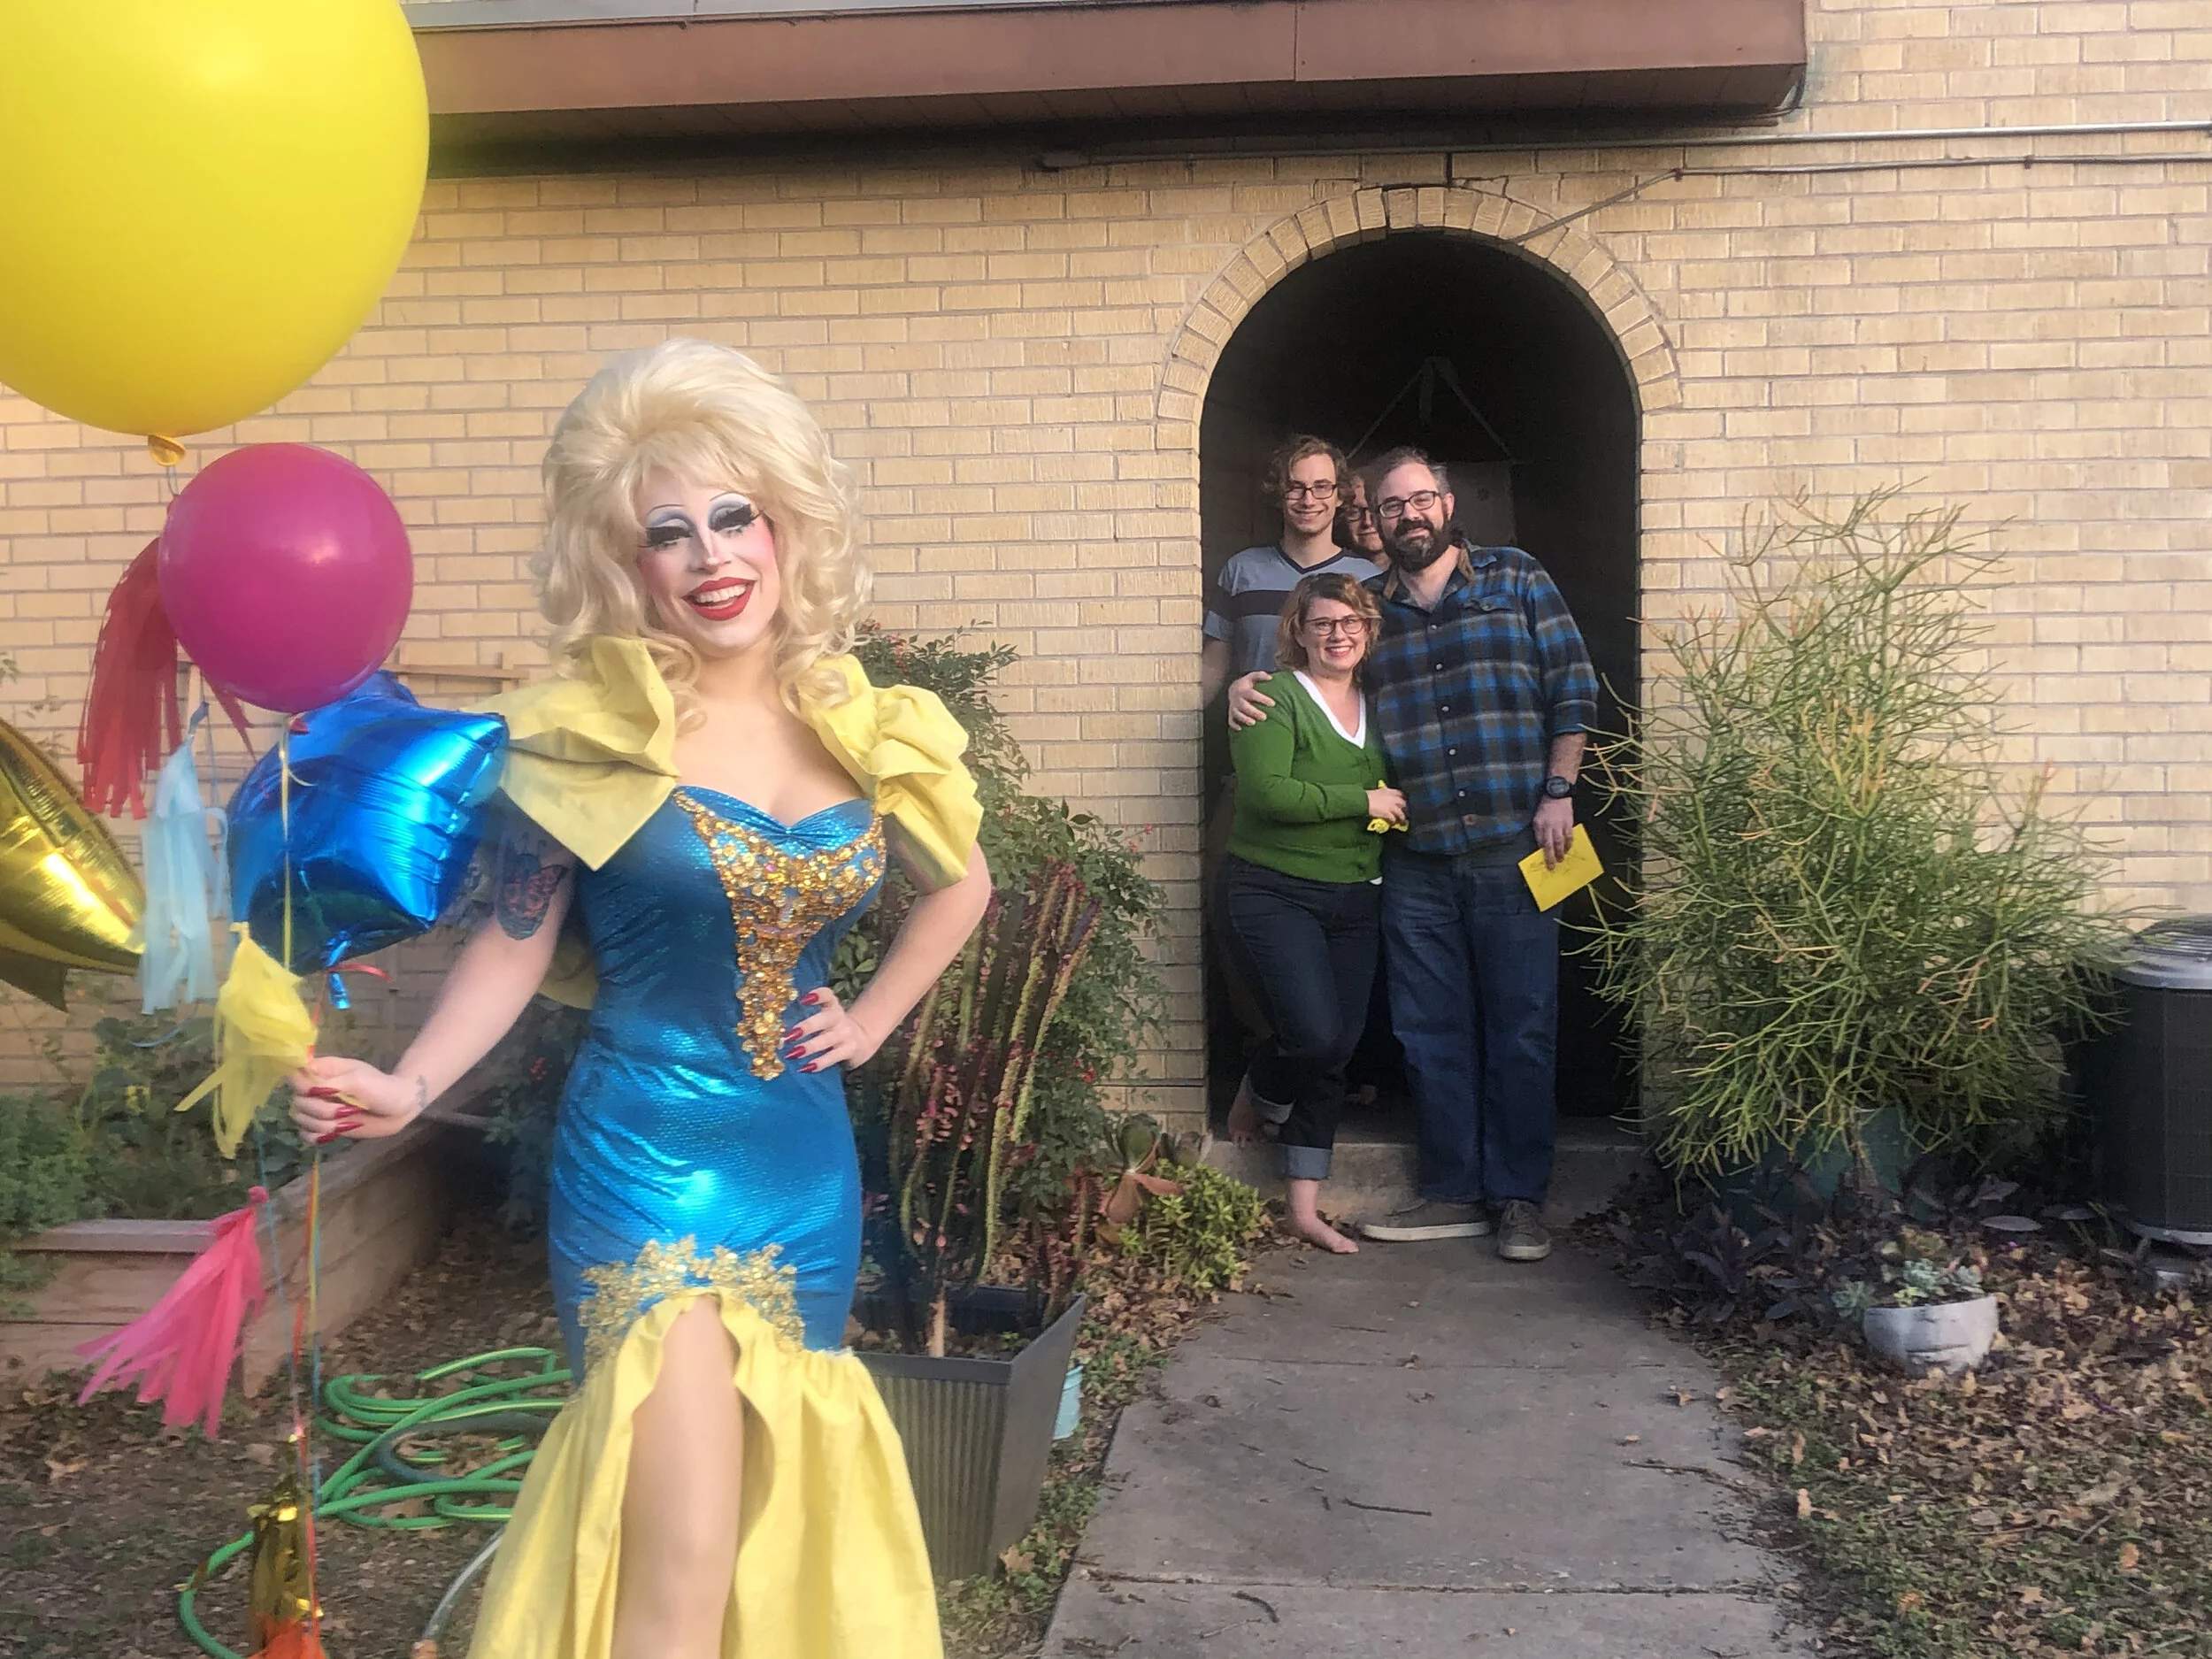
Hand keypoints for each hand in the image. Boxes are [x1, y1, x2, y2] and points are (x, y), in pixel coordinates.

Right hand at [287, 1056, 424, 1142]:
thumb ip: (328, 1082)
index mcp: (324, 1070)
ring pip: (300, 1118)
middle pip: (297, 1100)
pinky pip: (306, 1134)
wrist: (399, 1108)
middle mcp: (318, 1088)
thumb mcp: (356, 1080)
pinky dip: (315, 1136)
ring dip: (319, 1124)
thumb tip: (302, 1085)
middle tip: (341, 1110)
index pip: (295, 1074)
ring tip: (342, 1122)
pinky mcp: (326, 1126)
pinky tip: (330, 1134)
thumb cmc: (382, 1088)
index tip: (317, 1091)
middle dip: (317, 1109)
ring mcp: (321, 1108)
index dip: (301, 1085)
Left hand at [783, 986, 880, 1073]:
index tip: (804, 999)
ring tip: (792, 1054)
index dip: (818, 995)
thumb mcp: (826, 1018)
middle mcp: (840, 1018)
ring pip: (827, 1040)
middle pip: (826, 1019)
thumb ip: (809, 1018)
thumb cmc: (833, 1028)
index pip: (828, 996)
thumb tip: (776, 1027)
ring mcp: (846, 1034)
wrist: (861, 1040)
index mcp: (832, 1007)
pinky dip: (819, 1063)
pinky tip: (805, 1068)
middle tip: (790, 1035)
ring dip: (809, 1047)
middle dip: (808, 1026)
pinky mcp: (850, 1050)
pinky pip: (833, 1057)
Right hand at [1226, 672, 1274, 730]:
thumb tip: (1271, 677)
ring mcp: (1233, 707)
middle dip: (1254, 712)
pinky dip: (1234, 725)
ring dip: (1244, 719)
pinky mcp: (1230, 713)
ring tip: (1253, 723)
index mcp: (1243, 690)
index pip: (1252, 694)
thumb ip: (1260, 675)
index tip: (1273, 704)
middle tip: (1264, 717)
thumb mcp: (1252, 677)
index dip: (1262, 699)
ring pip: (1237, 714)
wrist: (1233, 688)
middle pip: (1244, 706)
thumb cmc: (1247, 684)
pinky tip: (1240, 729)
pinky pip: (1230, 720)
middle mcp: (1237, 699)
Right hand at [1365, 787, 1405, 824]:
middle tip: (1405, 812)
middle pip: (1403, 804)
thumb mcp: (1378, 792)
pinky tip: (1392, 823)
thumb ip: (1384, 794)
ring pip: (1401, 813)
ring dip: (1402, 818)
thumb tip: (1384, 797)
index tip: (1403, 801)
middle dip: (1405, 808)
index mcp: (1390, 791)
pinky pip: (1393, 819)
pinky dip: (1393, 821)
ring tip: (1402, 822)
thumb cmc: (1368, 796)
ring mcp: (1391, 806)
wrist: (1363, 801)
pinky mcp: (1388, 814)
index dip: (1403, 798)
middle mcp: (1393, 798)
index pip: (1400, 794)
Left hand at [1534, 796, 1574, 867]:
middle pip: (1549, 845)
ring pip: (1560, 842)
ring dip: (1560, 853)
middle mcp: (1549, 826)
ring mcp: (1559, 825)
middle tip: (1551, 866)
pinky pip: (1569, 836)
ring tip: (1560, 860)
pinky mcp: (1568, 823)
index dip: (1541, 851)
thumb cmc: (1545, 808)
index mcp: (1539, 824)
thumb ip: (1539, 831)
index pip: (1539, 841)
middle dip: (1550, 857)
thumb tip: (1541, 844)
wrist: (1557, 795)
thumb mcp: (1537, 818)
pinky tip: (1567, 849)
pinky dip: (1568, 844)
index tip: (1543, 859)